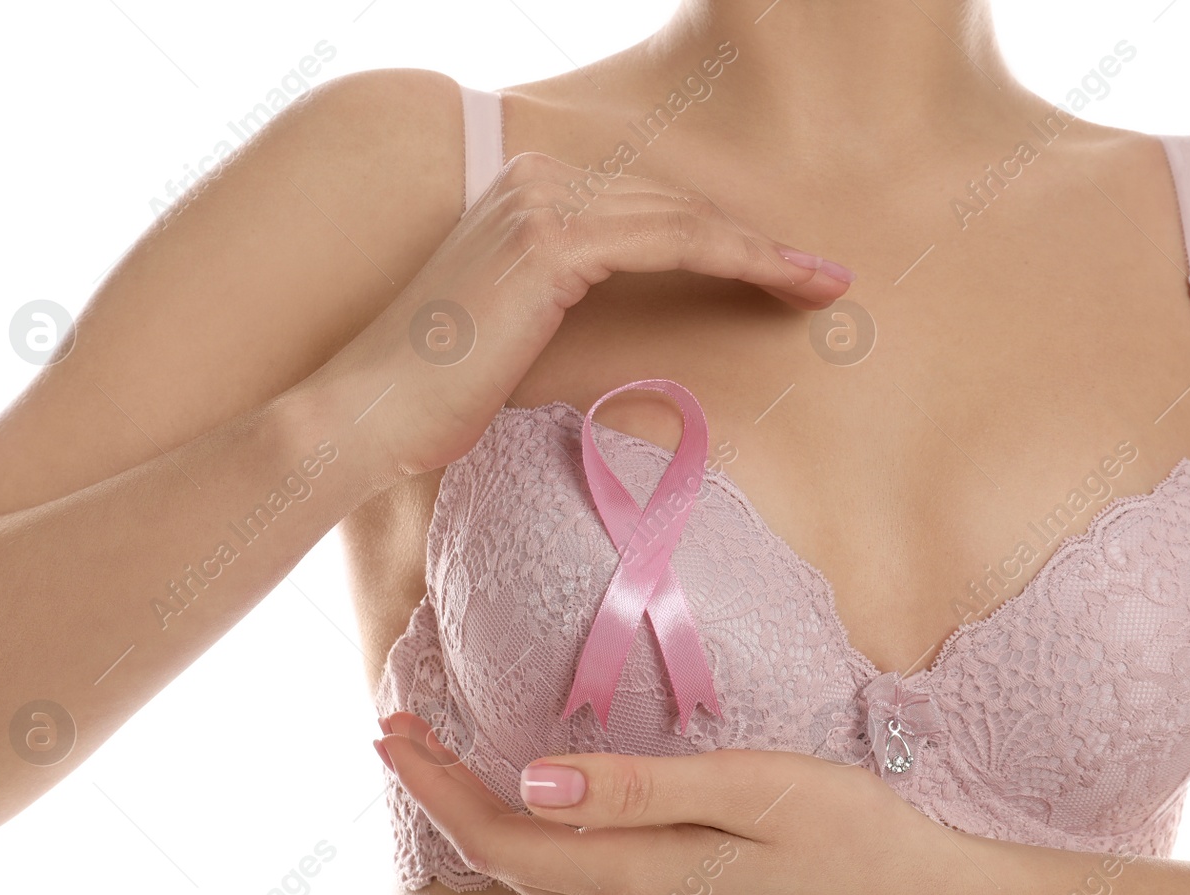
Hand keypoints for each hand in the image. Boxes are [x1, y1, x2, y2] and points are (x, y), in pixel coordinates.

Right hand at [316, 151, 855, 480]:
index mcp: (521, 202)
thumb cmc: (432, 402)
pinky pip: (671, 238)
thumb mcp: (510, 341)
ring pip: (684, 218)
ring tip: (823, 285)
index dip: (719, 243)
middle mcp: (531, 183)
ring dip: (764, 251)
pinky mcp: (550, 240)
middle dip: (756, 244)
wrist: (365, 416)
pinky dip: (737, 255)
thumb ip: (559, 311)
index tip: (780, 276)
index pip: (645, 214)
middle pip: (674, 207)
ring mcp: (539, 204)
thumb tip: (622, 336)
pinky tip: (783, 279)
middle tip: (824, 279)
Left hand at [375, 711, 985, 894]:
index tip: (391, 729)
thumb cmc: (850, 833)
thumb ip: (636, 789)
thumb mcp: (749, 790)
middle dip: (445, 797)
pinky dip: (532, 844)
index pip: (502, 838)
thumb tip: (530, 782)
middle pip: (507, 863)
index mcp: (640, 883)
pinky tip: (534, 809)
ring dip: (483, 821)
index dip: (438, 787)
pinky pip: (576, 891)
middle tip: (402, 730)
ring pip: (538, 881)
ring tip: (446, 761)